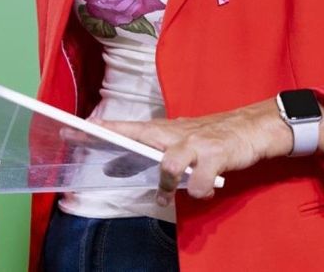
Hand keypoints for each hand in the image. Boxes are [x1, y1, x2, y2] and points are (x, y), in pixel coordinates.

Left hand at [99, 100, 291, 204]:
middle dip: (115, 139)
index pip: (127, 128)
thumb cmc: (208, 136)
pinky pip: (200, 182)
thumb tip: (114, 165)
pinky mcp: (216, 156)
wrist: (250, 127)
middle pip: (139, 135)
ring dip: (166, 183)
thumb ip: (148, 153)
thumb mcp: (176, 141)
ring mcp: (195, 144)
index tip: (73, 129)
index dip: (101, 129)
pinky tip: (202, 191)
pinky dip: (199, 192)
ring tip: (165, 196)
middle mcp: (176, 133)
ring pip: (169, 163)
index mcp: (164, 130)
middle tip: (93, 144)